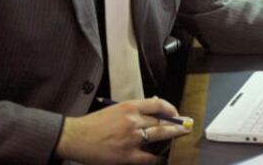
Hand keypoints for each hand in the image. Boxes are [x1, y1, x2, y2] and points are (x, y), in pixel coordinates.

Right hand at [55, 97, 189, 164]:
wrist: (74, 137)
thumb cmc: (94, 124)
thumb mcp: (115, 109)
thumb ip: (135, 109)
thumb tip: (155, 106)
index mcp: (129, 107)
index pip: (158, 105)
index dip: (171, 109)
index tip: (176, 113)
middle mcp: (132, 121)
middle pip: (162, 121)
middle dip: (177, 124)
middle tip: (187, 125)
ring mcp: (131, 138)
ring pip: (160, 135)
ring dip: (174, 135)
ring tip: (182, 136)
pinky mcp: (126, 155)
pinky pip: (149, 158)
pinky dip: (159, 158)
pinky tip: (164, 157)